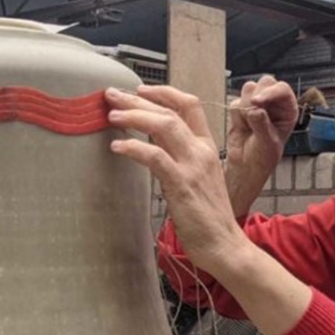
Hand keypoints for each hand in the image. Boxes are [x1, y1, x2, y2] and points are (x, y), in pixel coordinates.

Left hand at [105, 85, 246, 272]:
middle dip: (137, 100)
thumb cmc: (208, 218)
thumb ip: (179, 159)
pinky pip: (155, 156)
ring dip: (134, 116)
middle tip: (112, 95)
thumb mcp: (197, 180)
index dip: (163, 92)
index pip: (189, 105)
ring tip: (111, 115)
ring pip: (164, 125)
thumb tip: (153, 146)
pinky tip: (117, 146)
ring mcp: (193, 166)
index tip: (140, 89)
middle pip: (170, 111)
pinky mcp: (181, 184)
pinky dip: (134, 147)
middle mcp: (202, 151)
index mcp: (208, 147)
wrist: (224, 245)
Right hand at [225, 76, 298, 216]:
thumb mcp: (267, 143)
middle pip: (265, 83)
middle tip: (250, 114)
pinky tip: (242, 128)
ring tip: (248, 126)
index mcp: (288, 109)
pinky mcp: (241, 108)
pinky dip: (236, 115)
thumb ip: (262, 124)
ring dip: (245, 107)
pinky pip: (234, 102)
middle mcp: (274, 103)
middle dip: (255, 97)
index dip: (269, 93)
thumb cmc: (262, 158)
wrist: (244, 166)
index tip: (257, 102)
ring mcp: (257, 104)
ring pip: (248, 90)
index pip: (282, 89)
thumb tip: (255, 109)